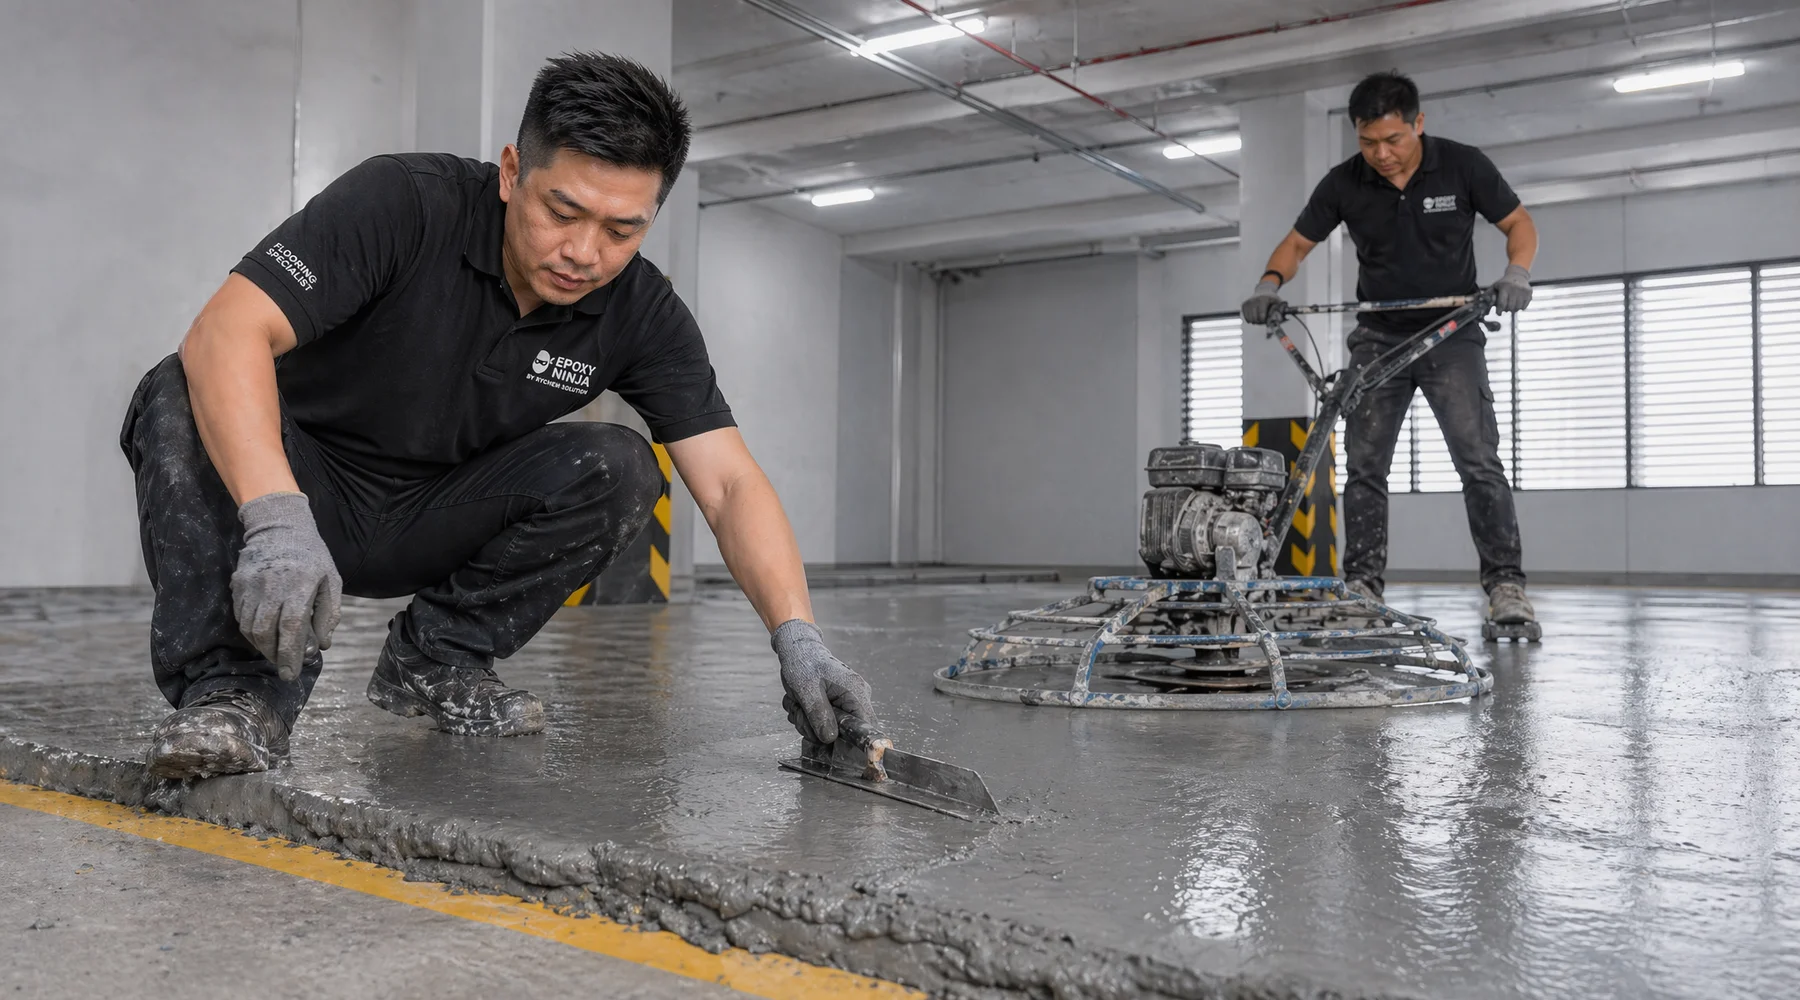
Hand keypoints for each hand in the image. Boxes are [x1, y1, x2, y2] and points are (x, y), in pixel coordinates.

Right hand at [231, 492, 341, 680]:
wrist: (280, 528)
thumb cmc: (312, 557)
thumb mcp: (331, 581)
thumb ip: (329, 614)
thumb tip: (321, 645)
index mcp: (300, 585)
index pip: (291, 627)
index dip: (290, 654)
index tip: (291, 673)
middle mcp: (272, 586)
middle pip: (265, 632)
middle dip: (274, 655)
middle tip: (284, 666)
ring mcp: (251, 585)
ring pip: (250, 627)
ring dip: (262, 646)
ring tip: (276, 652)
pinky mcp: (238, 585)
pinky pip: (240, 617)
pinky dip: (251, 632)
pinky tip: (265, 634)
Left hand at [771, 619, 878, 744]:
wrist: (799, 651)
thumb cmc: (804, 664)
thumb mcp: (806, 690)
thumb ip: (819, 715)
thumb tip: (830, 738)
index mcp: (855, 692)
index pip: (867, 727)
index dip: (852, 741)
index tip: (831, 742)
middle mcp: (857, 698)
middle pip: (846, 732)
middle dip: (818, 729)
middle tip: (801, 714)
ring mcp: (848, 702)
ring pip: (831, 730)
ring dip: (809, 723)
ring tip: (798, 705)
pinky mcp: (838, 705)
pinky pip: (825, 723)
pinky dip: (809, 719)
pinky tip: (800, 705)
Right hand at [1240, 278, 1285, 324]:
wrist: (1263, 291)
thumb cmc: (1272, 299)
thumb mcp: (1277, 302)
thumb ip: (1278, 311)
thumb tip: (1276, 320)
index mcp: (1263, 299)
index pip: (1261, 316)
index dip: (1264, 321)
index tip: (1266, 319)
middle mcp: (1253, 300)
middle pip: (1254, 318)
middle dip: (1259, 322)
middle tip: (1263, 320)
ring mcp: (1248, 302)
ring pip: (1249, 319)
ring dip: (1255, 321)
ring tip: (1259, 318)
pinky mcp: (1244, 304)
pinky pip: (1246, 317)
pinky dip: (1250, 319)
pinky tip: (1255, 316)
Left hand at [1491, 263, 1531, 312]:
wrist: (1517, 275)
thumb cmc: (1504, 283)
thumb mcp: (1495, 286)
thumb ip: (1488, 295)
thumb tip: (1480, 303)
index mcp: (1505, 288)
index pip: (1502, 303)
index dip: (1499, 311)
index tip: (1498, 313)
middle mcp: (1515, 289)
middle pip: (1510, 307)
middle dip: (1506, 310)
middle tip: (1505, 308)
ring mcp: (1523, 291)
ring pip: (1518, 308)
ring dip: (1513, 310)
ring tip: (1511, 306)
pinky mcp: (1529, 293)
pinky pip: (1524, 306)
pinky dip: (1520, 308)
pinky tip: (1517, 304)